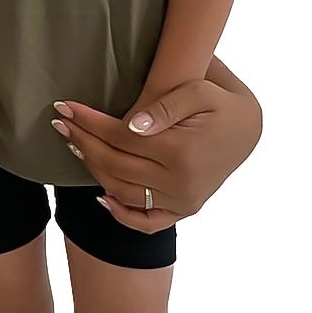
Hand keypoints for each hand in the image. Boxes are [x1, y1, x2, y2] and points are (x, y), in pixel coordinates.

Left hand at [52, 71, 262, 231]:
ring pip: (122, 192)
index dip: (88, 122)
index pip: (119, 137)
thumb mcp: (200, 90)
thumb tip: (132, 125)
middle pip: (114, 165)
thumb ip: (166, 104)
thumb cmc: (222, 102)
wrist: (250, 130)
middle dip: (82, 142)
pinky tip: (100, 194)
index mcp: (181, 151)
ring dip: (92, 169)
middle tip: (60, 123)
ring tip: (74, 145)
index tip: (64, 107)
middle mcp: (180, 183)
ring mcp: (182, 202)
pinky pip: (146, 221)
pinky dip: (120, 213)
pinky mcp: (184, 210)